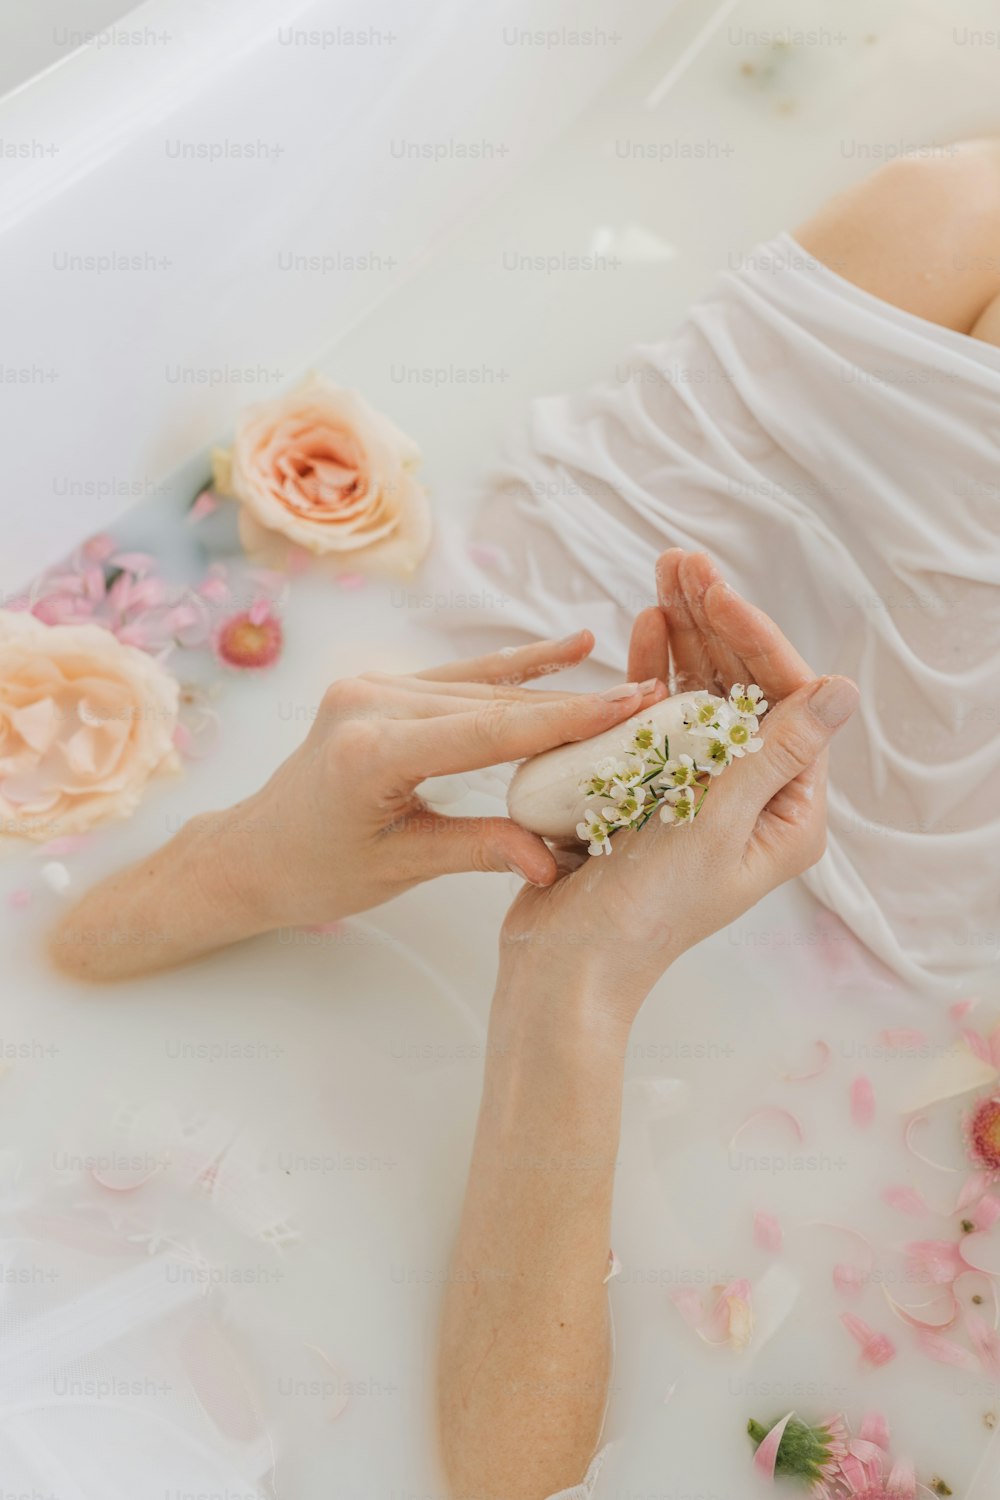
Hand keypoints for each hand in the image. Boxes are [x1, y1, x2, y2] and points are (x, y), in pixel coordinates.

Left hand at [216, 633, 665, 931]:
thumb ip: (476, 851)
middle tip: (652, 702)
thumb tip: (552, 860)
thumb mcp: (398, 869)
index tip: (631, 703)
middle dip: (576, 708)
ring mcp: (374, 689)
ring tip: (628, 688)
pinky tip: (567, 645)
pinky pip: (460, 679)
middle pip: (494, 706)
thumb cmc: (315, 870)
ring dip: (555, 695)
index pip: (489, 730)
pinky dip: (514, 668)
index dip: (566, 718)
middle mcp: (371, 703)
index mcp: (371, 751)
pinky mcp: (381, 689)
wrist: (254, 852)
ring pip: (483, 691)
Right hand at [500, 551, 858, 1024]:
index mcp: (786, 812)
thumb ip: (772, 753)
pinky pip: (658, 717)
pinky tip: (643, 632)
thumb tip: (843, 689)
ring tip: (662, 578)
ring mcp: (697, 789)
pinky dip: (650, 674)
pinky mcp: (649, 788)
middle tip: (681, 561)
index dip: (754, 639)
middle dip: (714, 621)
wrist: (566, 963)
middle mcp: (749, 796)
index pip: (785, 702)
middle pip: (741, 688)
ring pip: (699, 693)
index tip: (717, 592)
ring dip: (683, 635)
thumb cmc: (645, 912)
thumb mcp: (716, 826)